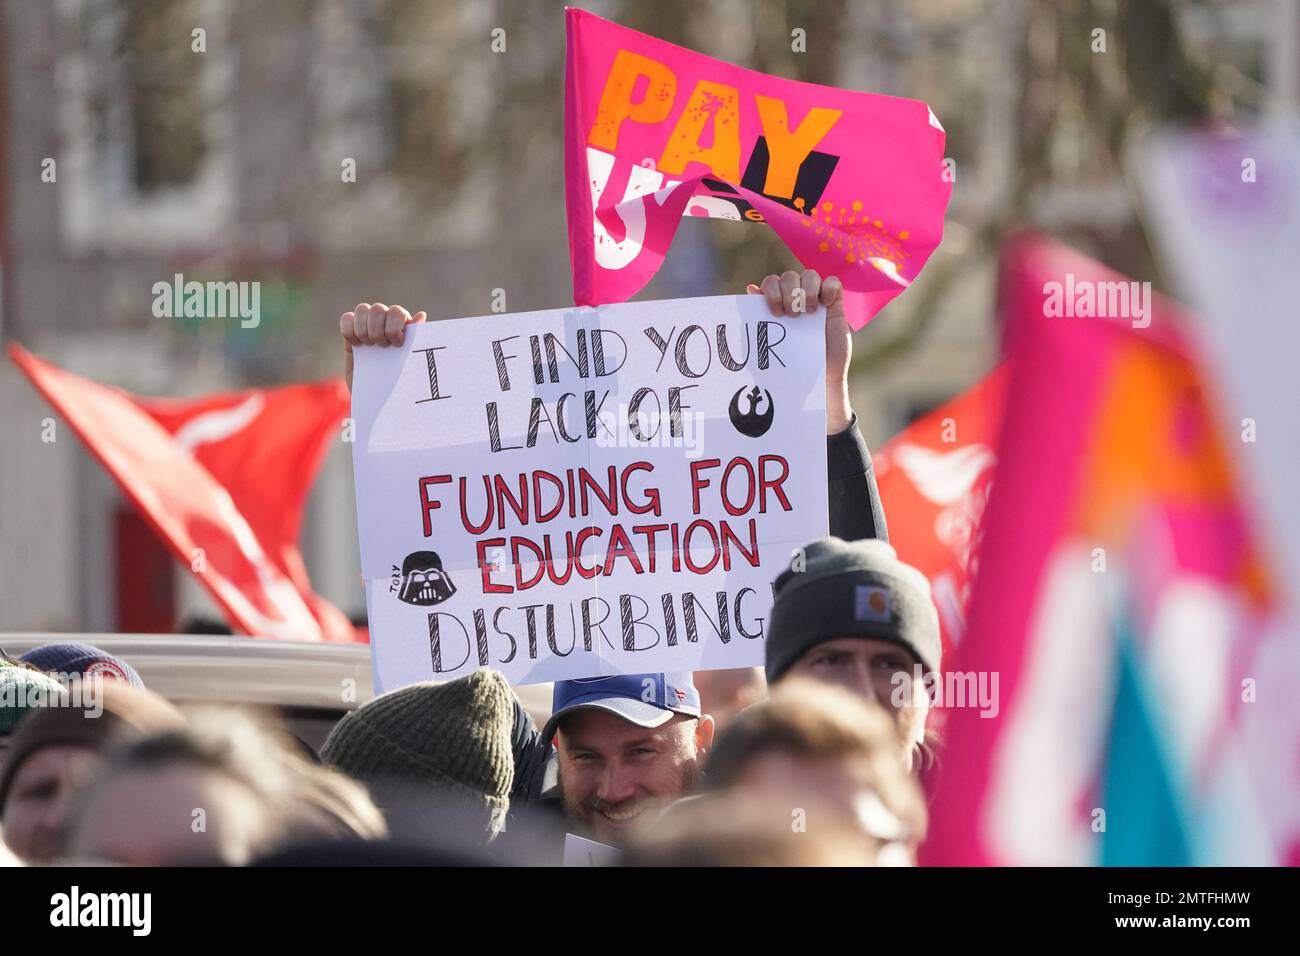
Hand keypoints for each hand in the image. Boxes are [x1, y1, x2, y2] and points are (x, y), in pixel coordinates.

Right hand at [339, 303, 426, 391]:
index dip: (394, 326)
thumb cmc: (398, 379)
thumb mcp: (409, 361)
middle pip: (378, 309)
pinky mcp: (351, 332)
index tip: (396, 345)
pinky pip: (346, 318)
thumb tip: (422, 315)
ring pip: (362, 309)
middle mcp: (385, 321)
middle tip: (382, 347)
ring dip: (363, 329)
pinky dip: (349, 330)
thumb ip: (415, 338)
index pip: (396, 311)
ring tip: (369, 346)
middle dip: (377, 330)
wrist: (378, 395)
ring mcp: (367, 324)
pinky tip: (356, 346)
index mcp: (403, 325)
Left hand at [747, 270, 851, 433]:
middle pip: (789, 276)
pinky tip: (825, 305)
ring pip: (810, 274)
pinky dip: (828, 288)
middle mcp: (796, 298)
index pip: (771, 282)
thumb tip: (750, 289)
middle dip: (789, 292)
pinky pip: (833, 282)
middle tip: (793, 316)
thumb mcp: (773, 341)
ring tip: (809, 312)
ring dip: (807, 290)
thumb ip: (762, 316)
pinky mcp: (835, 303)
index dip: (772, 291)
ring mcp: (816, 299)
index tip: (775, 313)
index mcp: (778, 304)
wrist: (820, 378)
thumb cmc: (794, 362)